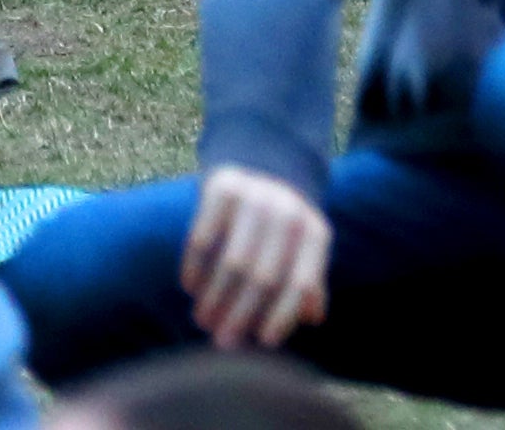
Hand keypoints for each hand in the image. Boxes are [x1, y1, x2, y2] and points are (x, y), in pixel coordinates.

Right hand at [183, 165, 334, 350]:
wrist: (262, 161)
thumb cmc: (285, 224)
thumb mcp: (306, 246)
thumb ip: (310, 281)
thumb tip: (312, 318)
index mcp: (313, 233)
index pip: (301, 283)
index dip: (282, 316)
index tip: (263, 343)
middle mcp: (287, 213)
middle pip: (263, 278)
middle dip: (240, 315)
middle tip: (221, 340)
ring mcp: (255, 198)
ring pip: (232, 263)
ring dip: (215, 298)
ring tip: (203, 320)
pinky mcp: (222, 188)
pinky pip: (204, 237)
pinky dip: (195, 267)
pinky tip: (190, 287)